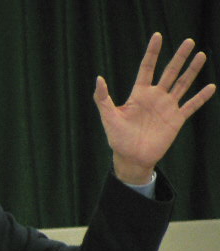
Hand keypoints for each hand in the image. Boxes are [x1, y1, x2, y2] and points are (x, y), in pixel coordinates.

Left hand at [93, 32, 215, 183]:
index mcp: (139, 94)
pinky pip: (191, 105)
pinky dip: (201, 97)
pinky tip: (211, 87)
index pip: (147, 68)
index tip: (157, 36)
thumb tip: (99, 78)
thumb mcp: (108, 117)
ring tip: (201, 55)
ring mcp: (167, 107)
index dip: (152, 52)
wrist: (132, 158)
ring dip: (192, 70)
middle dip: (179, 57)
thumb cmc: (118, 138)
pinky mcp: (176, 120)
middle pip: (169, 72)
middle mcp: (155, 97)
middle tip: (189, 41)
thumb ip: (102, 98)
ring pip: (183, 84)